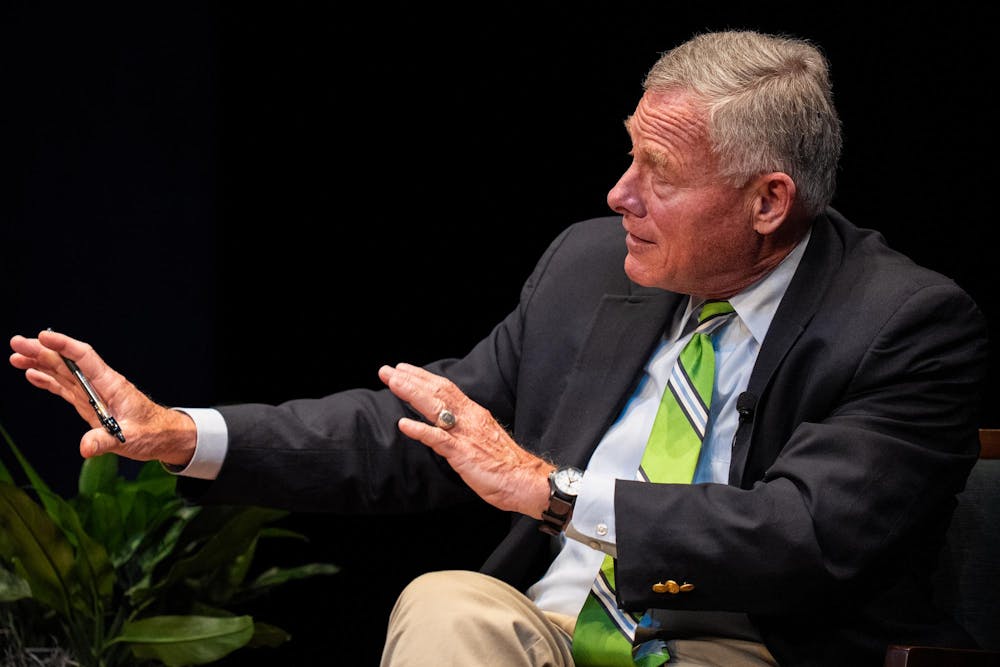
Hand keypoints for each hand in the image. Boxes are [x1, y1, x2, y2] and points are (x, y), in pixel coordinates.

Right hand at [9, 329, 196, 465]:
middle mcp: (100, 385)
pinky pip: (65, 388)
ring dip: (40, 363)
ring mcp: (93, 393)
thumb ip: (105, 441)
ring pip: (63, 373)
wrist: (163, 436)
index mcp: (112, 385)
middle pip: (68, 363)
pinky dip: (48, 381)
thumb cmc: (153, 433)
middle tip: (16, 343)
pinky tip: (32, 374)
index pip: (86, 359)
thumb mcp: (130, 438)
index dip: (65, 346)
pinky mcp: (89, 404)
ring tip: (16, 356)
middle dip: (42, 351)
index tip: (43, 336)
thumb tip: (84, 448)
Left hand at [378, 363, 553, 518]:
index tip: (402, 369)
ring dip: (411, 393)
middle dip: (410, 379)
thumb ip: (465, 427)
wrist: (526, 481)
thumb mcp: (483, 437)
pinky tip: (404, 424)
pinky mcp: (463, 453)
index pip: (446, 387)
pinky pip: (438, 439)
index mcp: (474, 413)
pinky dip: (420, 430)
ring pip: (435, 407)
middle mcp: (469, 418)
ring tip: (391, 383)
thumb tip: (447, 423)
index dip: (423, 377)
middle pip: (437, 391)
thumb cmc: (505, 465)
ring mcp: (465, 434)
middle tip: (386, 371)